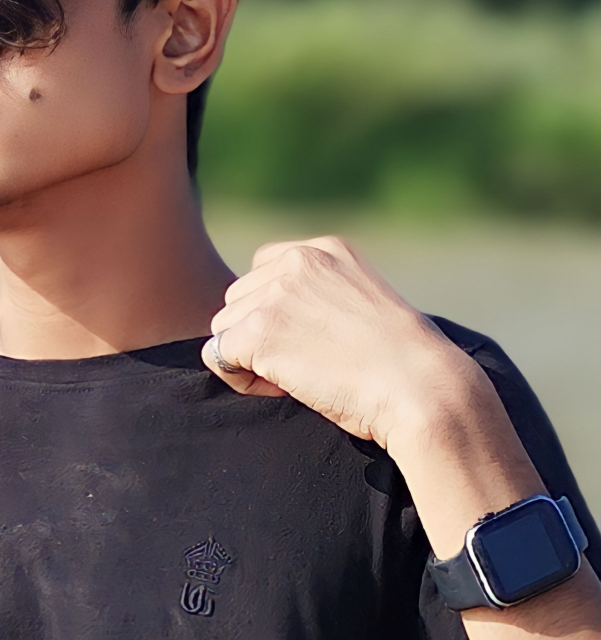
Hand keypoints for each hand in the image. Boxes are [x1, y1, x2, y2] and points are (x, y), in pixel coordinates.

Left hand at [201, 235, 484, 448]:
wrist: (421, 389)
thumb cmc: (402, 364)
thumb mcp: (361, 303)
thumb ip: (316, 296)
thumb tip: (263, 318)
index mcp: (324, 250)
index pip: (262, 269)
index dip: (274, 311)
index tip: (311, 338)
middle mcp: (296, 262)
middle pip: (237, 299)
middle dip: (259, 335)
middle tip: (307, 363)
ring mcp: (274, 295)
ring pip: (223, 327)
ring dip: (250, 358)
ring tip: (301, 374)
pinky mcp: (257, 331)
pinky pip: (218, 356)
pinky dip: (241, 380)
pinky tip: (284, 386)